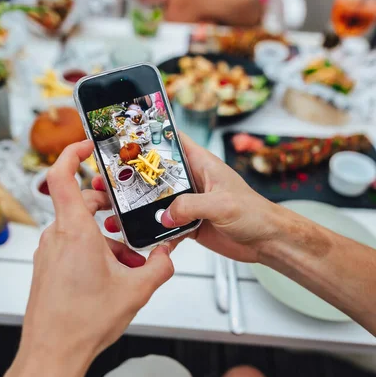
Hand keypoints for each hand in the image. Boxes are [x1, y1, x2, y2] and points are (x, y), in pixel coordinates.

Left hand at [4, 141, 173, 376]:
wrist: (52, 354)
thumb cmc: (83, 323)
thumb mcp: (136, 291)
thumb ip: (159, 267)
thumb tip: (168, 256)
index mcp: (75, 232)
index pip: (61, 176)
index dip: (72, 153)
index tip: (87, 145)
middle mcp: (57, 237)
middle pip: (82, 204)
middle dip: (110, 208)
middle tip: (131, 219)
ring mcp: (49, 253)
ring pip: (80, 229)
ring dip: (106, 237)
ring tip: (129, 261)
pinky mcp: (48, 268)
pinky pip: (72, 247)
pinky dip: (94, 252)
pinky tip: (114, 275)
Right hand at [97, 135, 277, 263]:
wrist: (267, 242)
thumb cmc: (255, 214)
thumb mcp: (222, 204)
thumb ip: (192, 206)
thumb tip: (165, 215)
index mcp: (203, 165)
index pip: (174, 141)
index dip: (152, 135)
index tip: (128, 134)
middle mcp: (193, 181)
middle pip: (157, 174)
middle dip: (134, 178)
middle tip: (110, 181)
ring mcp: (190, 203)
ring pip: (157, 202)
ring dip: (139, 210)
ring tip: (117, 213)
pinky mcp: (190, 224)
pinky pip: (166, 227)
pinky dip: (155, 234)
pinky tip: (142, 240)